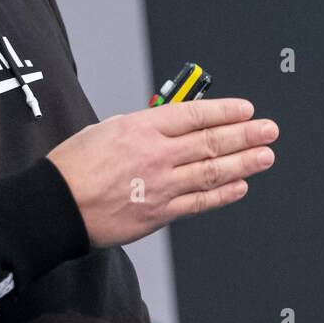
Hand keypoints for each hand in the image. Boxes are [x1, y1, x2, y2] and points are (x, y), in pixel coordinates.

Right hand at [46, 98, 277, 248]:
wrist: (55, 205)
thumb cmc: (73, 166)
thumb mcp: (106, 129)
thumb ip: (142, 128)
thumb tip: (169, 127)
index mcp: (142, 127)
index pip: (194, 114)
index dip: (225, 111)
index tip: (245, 110)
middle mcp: (157, 154)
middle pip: (211, 141)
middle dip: (245, 134)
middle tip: (269, 130)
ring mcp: (161, 185)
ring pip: (212, 171)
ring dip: (244, 162)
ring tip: (265, 155)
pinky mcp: (159, 213)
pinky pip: (200, 202)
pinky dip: (223, 194)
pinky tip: (240, 186)